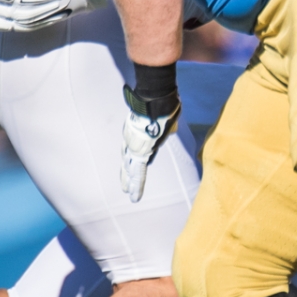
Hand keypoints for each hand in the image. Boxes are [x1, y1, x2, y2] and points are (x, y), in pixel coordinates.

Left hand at [120, 85, 179, 202]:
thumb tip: (171, 124)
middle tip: (125, 188)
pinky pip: (139, 172)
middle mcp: (133, 143)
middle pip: (130, 163)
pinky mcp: (141, 153)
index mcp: (138, 135)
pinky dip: (137, 184)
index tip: (131, 170)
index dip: (134, 162)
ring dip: (130, 183)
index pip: (137, 152)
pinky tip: (133, 193)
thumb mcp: (164, 114)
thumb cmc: (162, 104)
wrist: (154, 101)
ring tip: (129, 194)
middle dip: (127, 176)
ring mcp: (135, 148)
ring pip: (132, 170)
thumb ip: (167, 121)